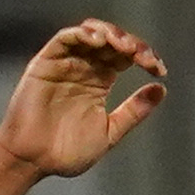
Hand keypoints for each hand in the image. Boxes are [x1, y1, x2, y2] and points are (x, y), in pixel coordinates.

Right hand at [0, 20, 170, 182]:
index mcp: (100, 80)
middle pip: (112, 41)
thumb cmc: (66, 152)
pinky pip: (64, 39)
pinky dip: (82, 34)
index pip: (125, 57)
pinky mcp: (46, 62)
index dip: (144, 56)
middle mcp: (84, 67)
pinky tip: (99, 40)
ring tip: (124, 46)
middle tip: (144, 57)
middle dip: (132, 44)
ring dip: (110, 34)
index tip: (158, 69)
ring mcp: (65, 63)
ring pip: (90, 33)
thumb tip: (161, 89)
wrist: (33, 161)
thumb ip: (134, 111)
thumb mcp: (110, 132)